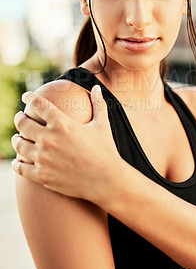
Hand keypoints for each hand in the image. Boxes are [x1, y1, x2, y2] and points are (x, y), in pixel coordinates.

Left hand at [11, 85, 121, 203]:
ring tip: (18, 138)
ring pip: (19, 145)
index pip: (37, 104)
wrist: (107, 181)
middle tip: (20, 117)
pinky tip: (19, 160)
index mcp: (62, 123)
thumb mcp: (102, 125)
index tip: (26, 97)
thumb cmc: (106, 151)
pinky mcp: (42, 176)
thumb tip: (97, 87)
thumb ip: (98, 104)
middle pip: (22, 123)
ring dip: (16, 139)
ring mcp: (43, 158)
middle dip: (19, 118)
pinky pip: (20, 167)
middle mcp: (49, 139)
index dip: (29, 97)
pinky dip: (17, 162)